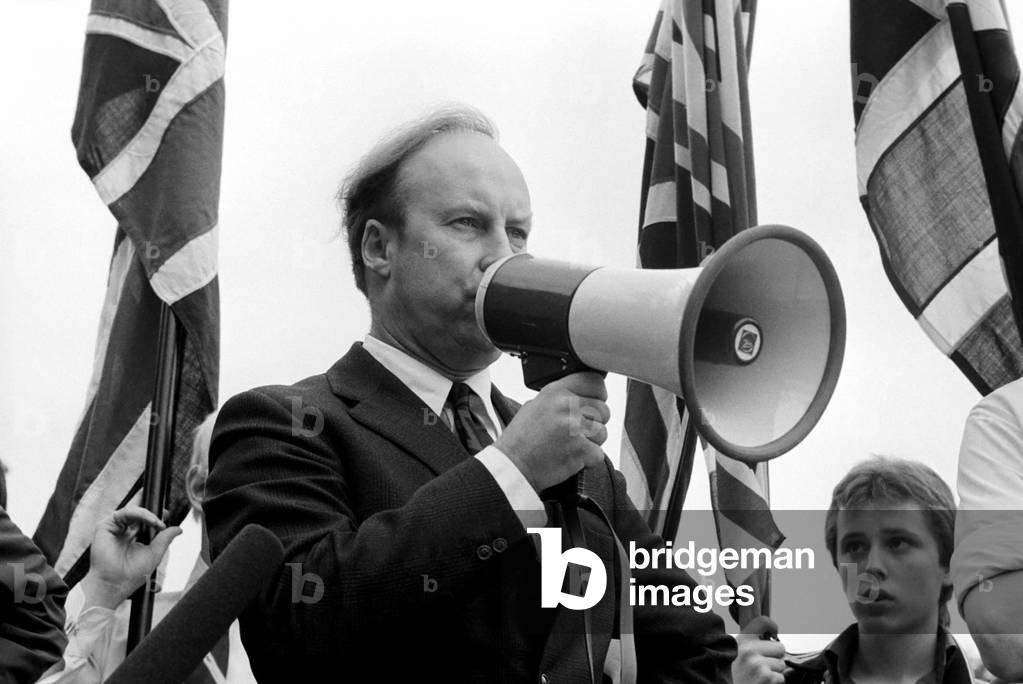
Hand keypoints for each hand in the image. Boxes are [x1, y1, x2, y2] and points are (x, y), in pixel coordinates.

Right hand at [80, 506, 180, 609]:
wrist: (114, 585)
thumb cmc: (130, 575)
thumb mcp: (154, 554)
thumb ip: (164, 539)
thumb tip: (178, 529)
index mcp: (133, 538)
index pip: (145, 521)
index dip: (156, 516)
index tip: (167, 516)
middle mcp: (123, 532)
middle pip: (139, 514)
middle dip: (154, 514)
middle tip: (164, 519)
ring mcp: (114, 529)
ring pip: (133, 511)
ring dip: (149, 514)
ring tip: (158, 523)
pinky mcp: (105, 527)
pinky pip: (124, 512)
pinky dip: (140, 514)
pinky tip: (151, 521)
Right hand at [495, 372, 609, 491]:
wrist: (512, 465)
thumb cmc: (521, 438)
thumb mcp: (535, 405)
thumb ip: (561, 398)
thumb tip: (584, 396)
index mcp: (556, 391)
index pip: (595, 382)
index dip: (598, 395)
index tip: (592, 404)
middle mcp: (567, 405)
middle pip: (604, 410)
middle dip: (594, 423)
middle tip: (576, 432)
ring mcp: (574, 427)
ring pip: (603, 433)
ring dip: (591, 443)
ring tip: (570, 446)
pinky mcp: (580, 449)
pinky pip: (598, 453)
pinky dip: (588, 460)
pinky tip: (570, 458)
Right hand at [732, 616, 787, 683]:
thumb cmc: (732, 675)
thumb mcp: (734, 654)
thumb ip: (750, 644)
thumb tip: (772, 639)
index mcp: (741, 641)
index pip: (762, 622)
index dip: (772, 627)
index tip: (773, 633)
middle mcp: (749, 650)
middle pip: (780, 647)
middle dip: (775, 657)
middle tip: (762, 665)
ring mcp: (758, 663)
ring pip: (781, 664)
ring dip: (774, 672)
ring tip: (758, 676)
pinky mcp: (766, 677)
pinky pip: (781, 678)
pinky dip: (774, 682)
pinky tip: (760, 683)